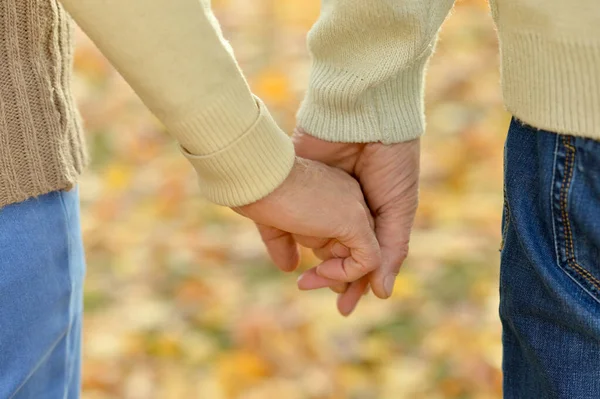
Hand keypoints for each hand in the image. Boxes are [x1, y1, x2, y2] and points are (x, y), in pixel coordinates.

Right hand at [235, 157, 381, 291]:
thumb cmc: (261, 195)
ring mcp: (357, 210)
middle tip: (308, 284)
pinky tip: (321, 271)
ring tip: (307, 283)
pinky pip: (367, 260)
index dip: (329, 258)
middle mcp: (352, 199)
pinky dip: (347, 274)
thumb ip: (284, 244)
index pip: (344, 234)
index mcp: (335, 194)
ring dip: (339, 278)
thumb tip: (289, 267)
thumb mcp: (275, 223)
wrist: (259, 180)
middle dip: (338, 273)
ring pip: (364, 256)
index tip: (305, 277)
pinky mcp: (356, 223)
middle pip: (357, 245)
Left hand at [293, 129, 419, 314]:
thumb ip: (390, 248)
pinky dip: (284, 238)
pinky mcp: (297, 182)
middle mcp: (346, 209)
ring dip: (310, 257)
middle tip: (317, 289)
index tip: (343, 305)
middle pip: (335, 252)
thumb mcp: (398, 206)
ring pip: (310, 238)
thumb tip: (382, 294)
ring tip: (305, 278)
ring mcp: (319, 197)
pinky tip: (285, 258)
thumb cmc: (389, 159)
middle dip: (329, 274)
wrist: (360, 113)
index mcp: (373, 214)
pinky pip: (286, 218)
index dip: (355, 282)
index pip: (364, 256)